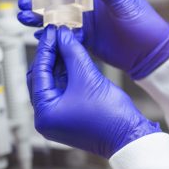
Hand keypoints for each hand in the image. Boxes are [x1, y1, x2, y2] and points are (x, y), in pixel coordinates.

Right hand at [15, 0, 168, 78]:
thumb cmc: (144, 22)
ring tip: (24, 18)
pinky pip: (62, 35)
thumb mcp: (123, 0)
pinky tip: (37, 35)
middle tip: (23, 4)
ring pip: (54, 16)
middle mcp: (87, 3)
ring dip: (37, 16)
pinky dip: (49, 34)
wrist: (152, 52)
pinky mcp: (85, 39)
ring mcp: (85, 21)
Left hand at [27, 25, 160, 156]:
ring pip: (53, 83)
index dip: (46, 48)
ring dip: (60, 63)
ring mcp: (58, 119)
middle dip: (51, 55)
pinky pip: (63, 90)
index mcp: (44, 114)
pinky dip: (67, 74)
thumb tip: (63, 36)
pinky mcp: (70, 116)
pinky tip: (73, 57)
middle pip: (42, 78)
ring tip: (66, 42)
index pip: (38, 73)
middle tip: (58, 35)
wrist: (130, 137)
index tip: (52, 31)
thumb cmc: (110, 118)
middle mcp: (46, 118)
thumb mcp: (88, 77)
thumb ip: (72, 52)